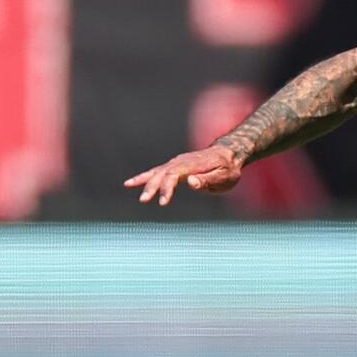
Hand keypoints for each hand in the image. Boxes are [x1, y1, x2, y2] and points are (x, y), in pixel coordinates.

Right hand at [124, 145, 242, 204]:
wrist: (228, 154)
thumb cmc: (228, 169)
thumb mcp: (224, 177)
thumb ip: (208, 180)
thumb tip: (190, 182)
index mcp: (193, 165)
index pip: (175, 176)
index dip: (167, 189)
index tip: (163, 202)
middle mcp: (181, 162)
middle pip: (162, 173)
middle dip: (152, 186)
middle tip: (144, 200)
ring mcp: (176, 163)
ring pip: (157, 171)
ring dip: (144, 180)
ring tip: (128, 185)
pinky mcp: (174, 167)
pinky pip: (156, 172)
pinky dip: (144, 177)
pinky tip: (130, 183)